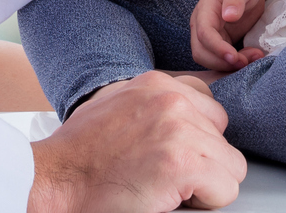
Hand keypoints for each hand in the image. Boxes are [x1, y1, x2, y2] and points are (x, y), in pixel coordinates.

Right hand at [27, 72, 245, 211]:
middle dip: (203, 162)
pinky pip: (226, 189)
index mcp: (156, 84)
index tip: (171, 156)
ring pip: (231, 166)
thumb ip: (153, 105)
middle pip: (224, 138)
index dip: (196, 141)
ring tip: (165, 188)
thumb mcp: (117, 107)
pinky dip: (204, 203)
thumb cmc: (78, 155)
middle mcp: (171, 99)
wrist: (53, 181)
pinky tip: (169, 199)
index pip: (210, 110)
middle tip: (166, 177)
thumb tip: (186, 120)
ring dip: (204, 185)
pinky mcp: (182, 163)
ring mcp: (179, 129)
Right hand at [189, 0, 283, 72]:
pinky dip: (237, 64)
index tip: (234, 57)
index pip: (203, 34)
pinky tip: (253, 57)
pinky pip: (224, 60)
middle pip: (202, 53)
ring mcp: (212, 35)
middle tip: (246, 61)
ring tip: (254, 57)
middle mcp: (203, 25)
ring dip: (231, 66)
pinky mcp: (222, 42)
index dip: (217, 49)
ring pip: (212, 60)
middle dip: (222, 62)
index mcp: (204, 10)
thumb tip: (228, 16)